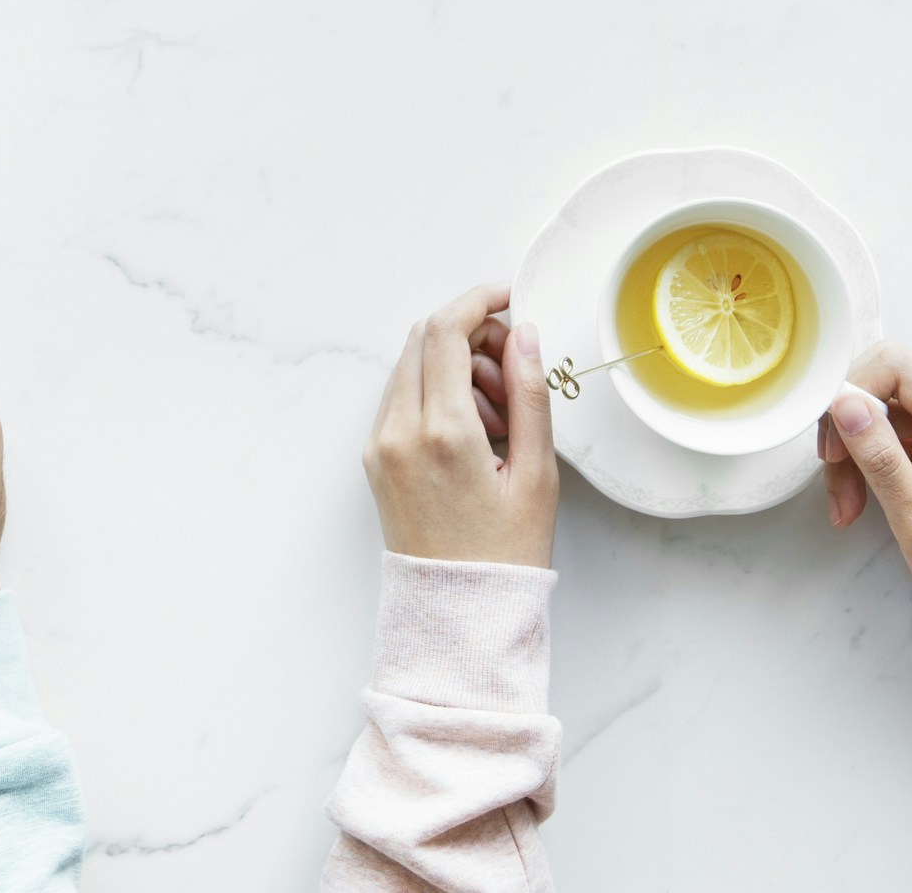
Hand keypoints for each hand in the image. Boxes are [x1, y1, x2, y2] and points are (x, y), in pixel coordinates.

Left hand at [362, 283, 557, 567]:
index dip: (478, 300)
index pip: (444, 332)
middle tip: (514, 370)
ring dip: (455, 365)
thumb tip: (523, 334)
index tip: (509, 296)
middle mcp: (397, 433)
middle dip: (471, 335)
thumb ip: (531, 394)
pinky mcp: (374, 459)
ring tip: (502, 414)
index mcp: (440, 433)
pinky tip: (476, 429)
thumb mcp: (536, 474)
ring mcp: (379, 446)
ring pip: (411, 366)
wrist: (458, 616)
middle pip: (423, 340)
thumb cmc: (505, 557)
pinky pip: (402, 398)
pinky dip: (438, 392)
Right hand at [820, 341, 911, 635]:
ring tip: (845, 503)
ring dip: (856, 448)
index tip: (832, 443)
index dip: (852, 391)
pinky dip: (871, 460)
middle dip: (850, 423)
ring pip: (888, 407)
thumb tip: (843, 401)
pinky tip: (860, 499)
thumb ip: (881, 457)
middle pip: (891, 380)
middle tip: (832, 473)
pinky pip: (899, 430)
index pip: (900, 366)